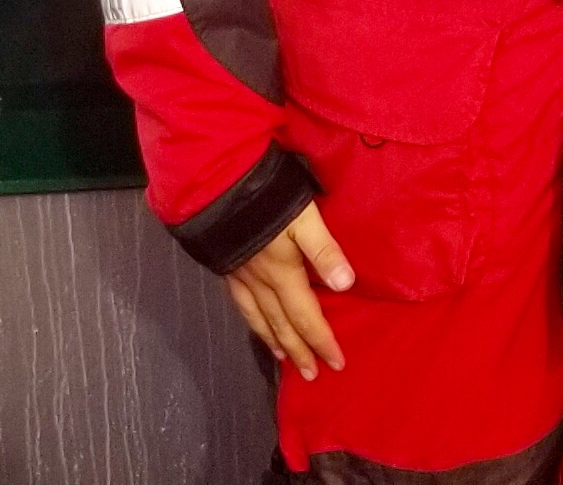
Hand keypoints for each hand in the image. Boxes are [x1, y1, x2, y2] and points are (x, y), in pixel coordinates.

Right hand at [222, 201, 352, 379]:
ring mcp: (241, 277)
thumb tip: (346, 285)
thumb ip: (325, 251)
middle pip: (282, 325)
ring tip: (283, 359)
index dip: (322, 341)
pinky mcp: (227, 267)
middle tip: (311, 374)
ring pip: (258, 319)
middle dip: (299, 351)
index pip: (307, 317)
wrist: (216, 187)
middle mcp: (260, 283)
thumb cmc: (266, 200)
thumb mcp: (305, 219)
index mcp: (283, 275)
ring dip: (273, 341)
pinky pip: (240, 305)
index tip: (336, 363)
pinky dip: (251, 321)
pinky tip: (254, 322)